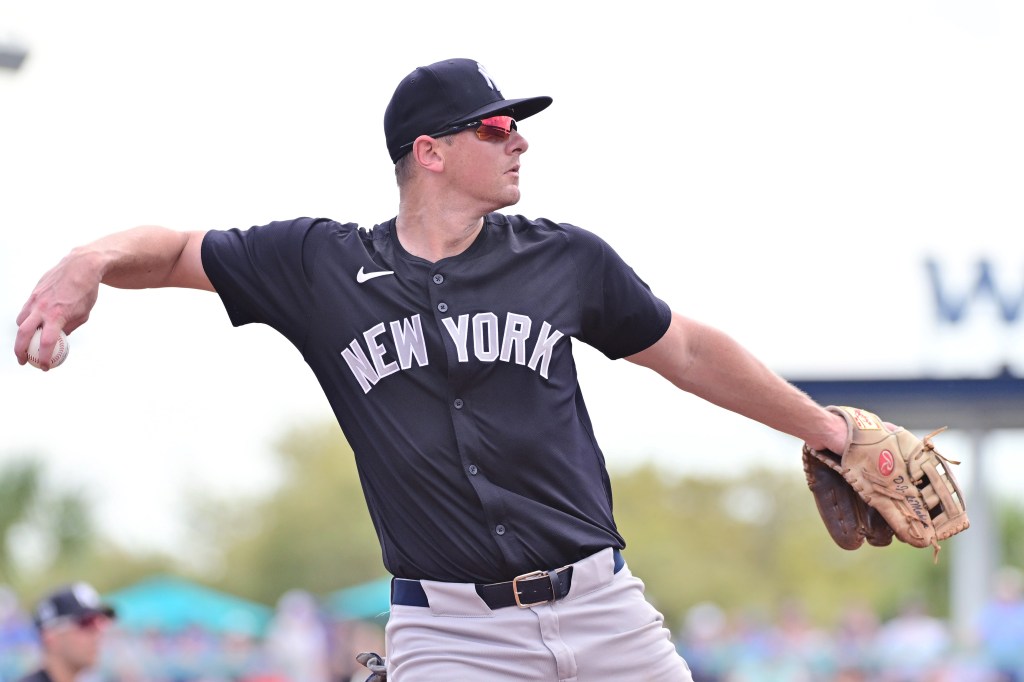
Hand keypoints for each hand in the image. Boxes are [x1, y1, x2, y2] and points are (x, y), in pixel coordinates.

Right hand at [14, 249, 101, 368]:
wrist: (81, 265)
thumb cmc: (86, 291)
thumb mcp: (84, 314)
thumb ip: (69, 327)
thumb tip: (59, 339)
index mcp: (58, 315)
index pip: (48, 342)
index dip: (45, 357)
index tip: (46, 367)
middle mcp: (43, 307)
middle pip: (24, 334)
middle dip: (20, 351)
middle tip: (24, 361)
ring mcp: (36, 299)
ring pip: (21, 321)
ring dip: (22, 335)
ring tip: (27, 343)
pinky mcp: (33, 292)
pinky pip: (25, 310)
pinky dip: (26, 320)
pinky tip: (32, 324)